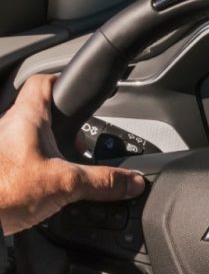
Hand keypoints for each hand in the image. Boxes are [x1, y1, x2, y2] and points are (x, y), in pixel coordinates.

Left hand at [0, 75, 145, 234]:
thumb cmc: (3, 191)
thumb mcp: (66, 184)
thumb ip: (104, 182)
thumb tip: (131, 181)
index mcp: (27, 118)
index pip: (44, 82)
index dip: (64, 82)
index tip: (79, 92)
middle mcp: (9, 127)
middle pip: (41, 114)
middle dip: (64, 129)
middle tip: (80, 145)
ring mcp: (2, 149)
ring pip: (31, 138)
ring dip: (50, 150)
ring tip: (66, 169)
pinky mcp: (0, 168)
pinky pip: (22, 160)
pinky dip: (38, 168)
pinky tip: (46, 187)